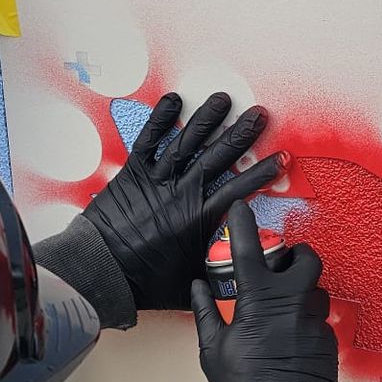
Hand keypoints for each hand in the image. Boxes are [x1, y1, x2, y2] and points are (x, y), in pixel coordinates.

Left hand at [83, 92, 283, 310]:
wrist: (101, 273)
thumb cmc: (143, 282)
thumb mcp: (189, 282)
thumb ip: (214, 270)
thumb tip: (233, 271)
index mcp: (198, 219)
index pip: (239, 189)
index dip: (262, 172)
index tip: (280, 158)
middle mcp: (181, 194)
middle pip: (218, 157)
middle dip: (241, 134)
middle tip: (259, 116)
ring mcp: (156, 180)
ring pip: (186, 143)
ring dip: (206, 120)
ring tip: (223, 99)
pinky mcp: (132, 174)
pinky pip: (148, 141)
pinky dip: (160, 120)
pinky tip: (174, 100)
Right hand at [191, 203, 337, 381]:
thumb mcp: (214, 351)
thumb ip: (207, 313)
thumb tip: (199, 288)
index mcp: (260, 299)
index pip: (250, 247)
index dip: (243, 223)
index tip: (240, 208)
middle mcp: (293, 302)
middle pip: (306, 258)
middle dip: (295, 254)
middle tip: (279, 265)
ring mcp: (316, 320)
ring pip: (316, 289)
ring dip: (301, 289)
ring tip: (282, 307)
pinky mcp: (329, 340)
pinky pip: (319, 318)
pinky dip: (305, 319)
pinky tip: (290, 337)